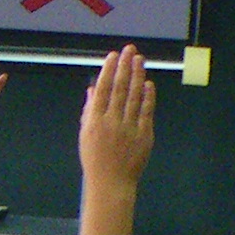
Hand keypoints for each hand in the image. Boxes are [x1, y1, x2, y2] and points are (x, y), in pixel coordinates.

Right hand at [77, 44, 154, 192]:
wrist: (111, 184)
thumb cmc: (95, 160)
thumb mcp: (85, 134)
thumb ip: (89, 110)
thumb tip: (92, 90)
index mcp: (94, 121)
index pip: (102, 89)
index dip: (108, 70)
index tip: (113, 55)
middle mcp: (111, 121)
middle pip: (119, 88)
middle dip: (125, 66)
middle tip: (130, 50)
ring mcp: (128, 128)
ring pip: (134, 96)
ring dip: (137, 76)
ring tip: (139, 60)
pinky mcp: (144, 135)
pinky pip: (146, 112)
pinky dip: (148, 96)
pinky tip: (149, 84)